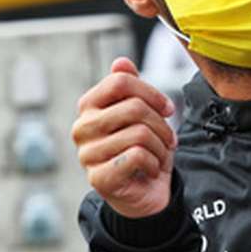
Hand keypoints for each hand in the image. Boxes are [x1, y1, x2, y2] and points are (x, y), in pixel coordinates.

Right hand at [72, 57, 176, 217]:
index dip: (152, 92)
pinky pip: (137, 155)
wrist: (145, 190)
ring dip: (160, 145)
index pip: (121, 81)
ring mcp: (87, 154)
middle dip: (161, 123)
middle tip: (168, 138)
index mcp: (89, 106)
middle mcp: (82, 128)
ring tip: (159, 154)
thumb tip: (121, 62)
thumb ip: (129, 86)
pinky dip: (154, 162)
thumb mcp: (141, 112)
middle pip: (133, 107)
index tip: (167, 108)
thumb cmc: (143, 147)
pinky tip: (150, 168)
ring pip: (139, 133)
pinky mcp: (98, 178)